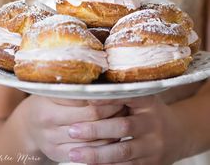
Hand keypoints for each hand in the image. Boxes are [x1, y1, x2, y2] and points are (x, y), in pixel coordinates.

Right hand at [20, 96, 124, 161]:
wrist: (26, 126)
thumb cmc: (46, 102)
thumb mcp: (54, 91)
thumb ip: (74, 88)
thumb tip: (103, 82)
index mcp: (49, 103)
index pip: (85, 100)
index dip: (105, 96)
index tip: (118, 92)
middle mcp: (49, 123)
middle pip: (91, 117)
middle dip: (113, 110)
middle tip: (124, 103)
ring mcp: (53, 141)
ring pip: (93, 137)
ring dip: (112, 129)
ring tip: (122, 118)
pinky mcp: (57, 154)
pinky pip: (88, 152)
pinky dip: (104, 144)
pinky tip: (113, 135)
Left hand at [68, 96, 187, 164]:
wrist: (179, 134)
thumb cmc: (151, 112)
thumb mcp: (143, 99)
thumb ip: (123, 97)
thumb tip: (90, 94)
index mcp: (148, 103)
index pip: (127, 98)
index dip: (107, 99)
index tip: (87, 99)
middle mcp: (152, 124)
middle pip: (122, 127)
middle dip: (96, 130)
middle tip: (72, 130)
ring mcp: (153, 146)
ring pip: (122, 152)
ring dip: (97, 154)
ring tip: (74, 153)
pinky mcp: (151, 164)